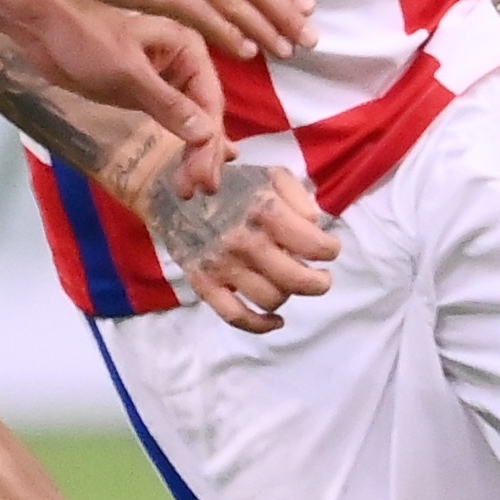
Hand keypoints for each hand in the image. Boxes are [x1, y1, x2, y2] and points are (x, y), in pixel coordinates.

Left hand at [0, 0, 230, 188]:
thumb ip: (167, 104)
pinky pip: (171, 120)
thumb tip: (206, 134)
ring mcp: (166, 79)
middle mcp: (184, 63)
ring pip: (190, 121)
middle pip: (204, 114)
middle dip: (203, 152)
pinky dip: (178, 142)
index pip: (210, 103)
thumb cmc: (87, 42)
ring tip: (191, 188)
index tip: (204, 178)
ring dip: (193, 153)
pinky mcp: (145, 92)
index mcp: (188, 49)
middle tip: (200, 189)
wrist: (45, 31)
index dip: (210, 143)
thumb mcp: (129, 74)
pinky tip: (188, 163)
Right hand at [135, 156, 339, 334]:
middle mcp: (244, 240)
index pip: (313, 245)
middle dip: (318, 283)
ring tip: (288, 283)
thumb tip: (315, 226)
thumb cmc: (229, 183)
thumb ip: (298, 197)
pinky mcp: (203, 282)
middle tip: (322, 279)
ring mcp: (222, 265)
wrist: (170, 187)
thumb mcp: (269, 174)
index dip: (330, 251)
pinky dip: (261, 325)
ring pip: (271, 299)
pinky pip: (236, 316)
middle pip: (296, 280)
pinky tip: (276, 320)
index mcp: (264, 210)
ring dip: (288, 295)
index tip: (330, 250)